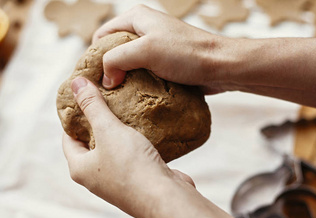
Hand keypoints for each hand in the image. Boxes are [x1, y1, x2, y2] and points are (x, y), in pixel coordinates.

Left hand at [62, 77, 193, 217]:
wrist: (165, 198)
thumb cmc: (132, 167)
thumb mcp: (109, 130)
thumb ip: (93, 107)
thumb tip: (76, 83)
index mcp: (80, 169)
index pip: (68, 138)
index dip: (73, 118)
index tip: (83, 99)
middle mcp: (96, 179)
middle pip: (91, 145)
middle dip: (99, 124)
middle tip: (107, 101)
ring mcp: (118, 183)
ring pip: (114, 152)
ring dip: (120, 135)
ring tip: (127, 112)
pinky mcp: (139, 183)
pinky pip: (134, 159)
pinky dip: (137, 145)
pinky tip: (146, 131)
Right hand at [92, 4, 229, 94]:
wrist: (222, 66)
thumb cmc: (187, 53)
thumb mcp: (145, 51)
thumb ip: (116, 60)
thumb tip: (106, 80)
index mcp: (136, 18)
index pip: (101, 37)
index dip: (94, 58)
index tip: (93, 81)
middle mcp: (145, 30)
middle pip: (114, 52)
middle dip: (109, 71)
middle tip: (106, 94)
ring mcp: (157, 48)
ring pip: (130, 66)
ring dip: (125, 81)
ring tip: (119, 100)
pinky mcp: (166, 64)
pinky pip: (145, 75)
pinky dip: (139, 86)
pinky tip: (137, 100)